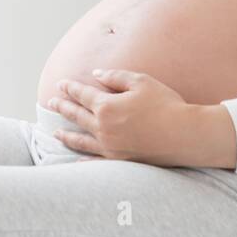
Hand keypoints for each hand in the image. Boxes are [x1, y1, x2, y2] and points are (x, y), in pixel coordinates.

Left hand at [45, 69, 236, 168]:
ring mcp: (110, 147)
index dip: (70, 88)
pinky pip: (95, 161)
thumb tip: (97, 75)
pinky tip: (77, 159)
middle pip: (77, 116)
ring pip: (81, 140)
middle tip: (51, 103)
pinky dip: (83, 160)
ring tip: (55, 133)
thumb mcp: (141, 82)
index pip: (82, 95)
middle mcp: (103, 128)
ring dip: (66, 135)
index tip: (61, 84)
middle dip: (63, 108)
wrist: (184, 134)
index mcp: (107, 106)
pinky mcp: (119, 160)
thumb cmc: (165, 104)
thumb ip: (116, 77)